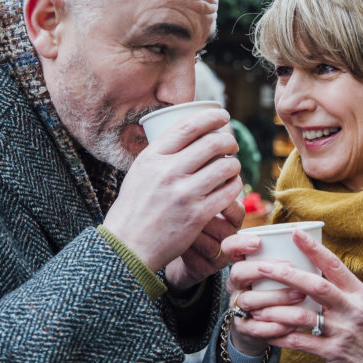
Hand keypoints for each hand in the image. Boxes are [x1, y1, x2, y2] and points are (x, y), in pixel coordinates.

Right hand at [103, 109, 242, 274]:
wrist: (128, 246)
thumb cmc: (134, 208)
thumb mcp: (139, 172)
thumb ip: (160, 154)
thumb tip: (186, 134)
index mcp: (152, 157)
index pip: (188, 126)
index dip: (211, 117)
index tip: (222, 116)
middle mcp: (168, 172)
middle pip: (212, 143)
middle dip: (228, 140)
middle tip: (231, 144)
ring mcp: (184, 194)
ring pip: (225, 167)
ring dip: (234, 164)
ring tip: (232, 166)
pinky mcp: (197, 215)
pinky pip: (228, 192)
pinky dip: (235, 186)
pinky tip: (231, 186)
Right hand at [223, 230, 308, 355]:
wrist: (266, 327)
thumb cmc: (279, 289)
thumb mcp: (279, 269)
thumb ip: (287, 254)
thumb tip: (309, 233)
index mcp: (243, 264)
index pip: (229, 247)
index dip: (239, 243)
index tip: (258, 242)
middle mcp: (236, 284)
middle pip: (238, 272)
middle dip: (262, 269)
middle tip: (290, 267)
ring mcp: (237, 306)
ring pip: (248, 300)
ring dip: (275, 297)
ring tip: (300, 295)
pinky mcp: (244, 328)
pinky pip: (255, 327)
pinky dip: (275, 325)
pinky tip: (292, 324)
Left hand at [240, 230, 362, 362]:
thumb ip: (342, 290)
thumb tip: (315, 267)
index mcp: (359, 293)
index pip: (334, 265)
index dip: (313, 248)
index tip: (294, 232)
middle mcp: (352, 309)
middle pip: (316, 286)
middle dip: (286, 275)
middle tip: (262, 267)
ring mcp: (343, 332)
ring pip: (304, 316)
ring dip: (276, 310)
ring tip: (256, 307)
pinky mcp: (334, 353)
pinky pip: (301, 343)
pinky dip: (281, 337)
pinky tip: (267, 334)